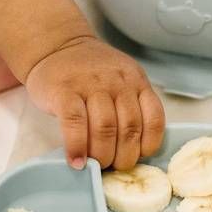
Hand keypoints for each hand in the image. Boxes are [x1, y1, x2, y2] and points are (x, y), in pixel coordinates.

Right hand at [26, 34, 165, 170]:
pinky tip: (76, 161)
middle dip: (123, 157)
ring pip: (105, 129)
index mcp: (136, 80)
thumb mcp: (121, 79)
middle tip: (113, 166)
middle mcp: (117, 81)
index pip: (154, 119)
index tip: (136, 157)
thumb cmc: (90, 71)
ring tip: (96, 165)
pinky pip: (75, 124)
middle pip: (129, 129)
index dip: (147, 145)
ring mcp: (90, 84)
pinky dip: (77, 147)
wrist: (56, 45)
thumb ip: (130, 105)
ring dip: (102, 155)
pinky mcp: (64, 91)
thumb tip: (133, 150)